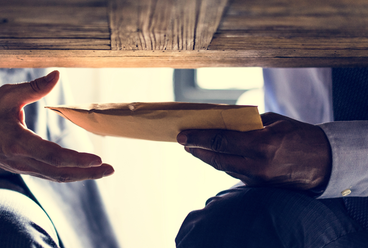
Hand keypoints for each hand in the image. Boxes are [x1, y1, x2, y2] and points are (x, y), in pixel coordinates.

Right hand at [0, 71, 113, 181]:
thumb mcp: (7, 95)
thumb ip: (34, 87)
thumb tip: (57, 74)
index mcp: (18, 142)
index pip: (52, 155)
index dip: (76, 159)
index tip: (96, 159)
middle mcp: (23, 160)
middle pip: (60, 172)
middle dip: (87, 173)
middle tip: (109, 169)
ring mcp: (24, 167)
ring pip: (57, 176)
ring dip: (82, 176)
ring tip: (103, 171)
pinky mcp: (26, 169)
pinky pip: (51, 175)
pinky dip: (70, 174)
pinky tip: (84, 170)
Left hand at [177, 112, 331, 189]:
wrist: (324, 162)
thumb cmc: (300, 135)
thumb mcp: (274, 121)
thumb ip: (246, 123)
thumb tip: (221, 121)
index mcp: (262, 144)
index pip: (221, 141)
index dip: (198, 138)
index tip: (182, 135)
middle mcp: (257, 165)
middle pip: (216, 158)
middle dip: (196, 149)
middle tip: (183, 142)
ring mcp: (257, 178)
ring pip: (223, 166)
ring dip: (206, 157)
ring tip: (194, 147)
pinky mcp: (259, 185)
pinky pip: (234, 172)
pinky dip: (222, 163)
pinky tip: (214, 155)